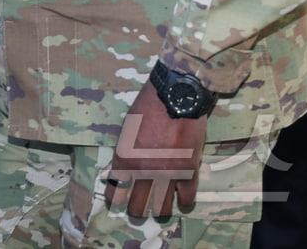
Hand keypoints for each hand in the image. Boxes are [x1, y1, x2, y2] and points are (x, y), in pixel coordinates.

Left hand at [103, 80, 206, 218]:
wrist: (176, 96)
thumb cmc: (147, 108)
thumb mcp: (126, 132)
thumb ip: (124, 155)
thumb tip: (121, 174)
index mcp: (126, 160)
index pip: (117, 194)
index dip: (117, 200)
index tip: (119, 200)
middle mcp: (145, 172)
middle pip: (138, 208)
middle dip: (137, 210)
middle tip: (139, 206)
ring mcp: (168, 174)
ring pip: (162, 209)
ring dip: (159, 210)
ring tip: (159, 206)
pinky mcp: (190, 172)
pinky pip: (187, 198)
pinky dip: (184, 201)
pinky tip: (181, 198)